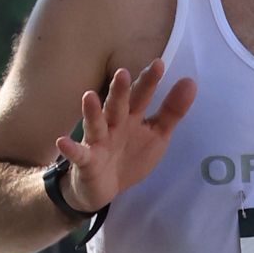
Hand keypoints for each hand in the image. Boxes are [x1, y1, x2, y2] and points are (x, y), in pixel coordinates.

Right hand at [55, 58, 196, 211]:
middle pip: (116, 106)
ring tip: (88, 96)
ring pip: (95, 124)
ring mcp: (98, 141)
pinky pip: (78, 154)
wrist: (104, 188)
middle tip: (123, 73)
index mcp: (131, 117)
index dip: (148, 82)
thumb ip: (172, 111)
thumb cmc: (129, 155)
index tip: (158, 64)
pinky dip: (70, 149)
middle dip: (119, 91)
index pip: (140, 96)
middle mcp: (113, 124)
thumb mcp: (156, 135)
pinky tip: (62, 141)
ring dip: (91, 112)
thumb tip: (191, 81)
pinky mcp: (86, 161)